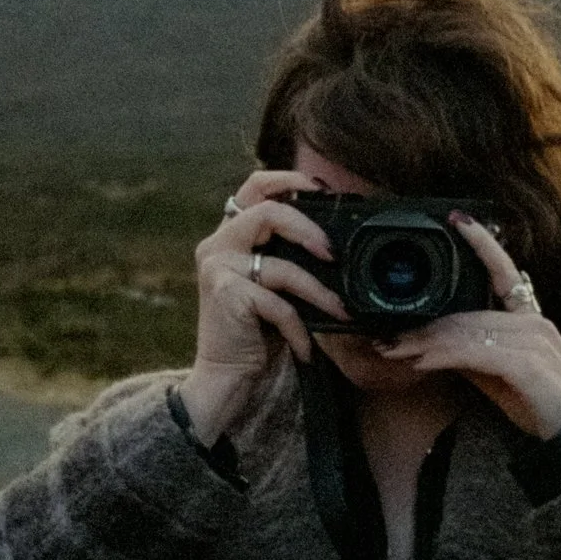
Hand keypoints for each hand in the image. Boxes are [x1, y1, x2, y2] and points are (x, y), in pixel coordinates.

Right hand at [181, 169, 346, 441]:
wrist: (227, 380)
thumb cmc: (259, 334)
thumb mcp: (280, 288)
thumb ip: (295, 259)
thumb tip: (342, 246)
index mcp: (233, 233)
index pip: (257, 185)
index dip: (292, 180)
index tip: (326, 192)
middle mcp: (219, 243)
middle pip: (267, 208)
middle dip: (309, 227)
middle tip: (335, 253)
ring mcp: (218, 267)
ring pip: (280, 261)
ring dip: (318, 289)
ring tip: (339, 311)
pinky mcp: (225, 295)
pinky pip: (277, 303)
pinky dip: (298, 328)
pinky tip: (306, 348)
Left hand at [371, 213, 560, 437]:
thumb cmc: (541, 405)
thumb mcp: (500, 375)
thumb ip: (474, 355)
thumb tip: (433, 345)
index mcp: (530, 318)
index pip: (504, 270)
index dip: (482, 243)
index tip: (457, 220)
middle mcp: (532, 323)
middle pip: (466, 312)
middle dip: (423, 325)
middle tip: (385, 336)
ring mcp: (532, 340)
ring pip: (466, 330)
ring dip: (424, 342)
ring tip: (393, 350)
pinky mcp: (526, 363)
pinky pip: (475, 353)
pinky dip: (443, 357)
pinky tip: (420, 362)